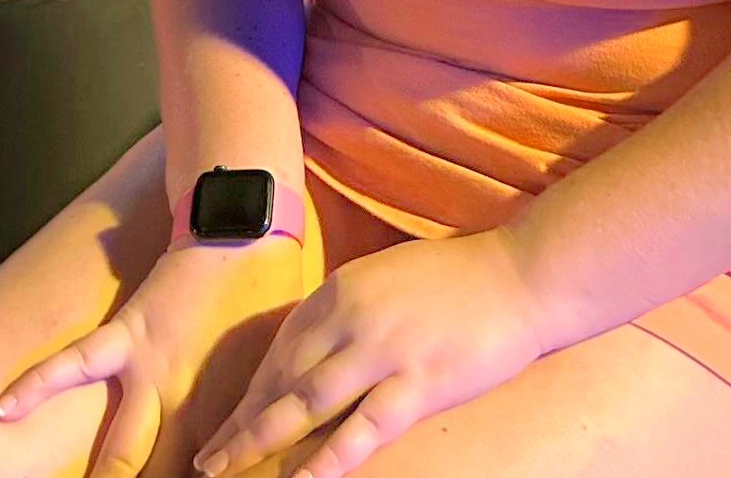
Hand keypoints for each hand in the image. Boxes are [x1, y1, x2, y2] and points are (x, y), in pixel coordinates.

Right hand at [0, 239, 302, 477]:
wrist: (249, 232)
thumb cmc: (274, 296)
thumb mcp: (279, 366)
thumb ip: (258, 414)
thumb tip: (259, 451)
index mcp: (228, 416)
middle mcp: (187, 408)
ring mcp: (152, 374)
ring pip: (121, 453)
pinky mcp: (128, 335)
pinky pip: (75, 363)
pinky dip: (36, 384)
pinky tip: (0, 409)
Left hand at [192, 227, 546, 477]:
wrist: (523, 273)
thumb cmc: (461, 277)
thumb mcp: (389, 276)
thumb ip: (350, 309)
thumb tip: (312, 354)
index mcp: (345, 288)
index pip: (282, 347)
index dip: (251, 390)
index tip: (228, 421)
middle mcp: (354, 315)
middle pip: (283, 377)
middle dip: (242, 422)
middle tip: (207, 458)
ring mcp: (385, 349)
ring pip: (306, 403)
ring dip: (260, 441)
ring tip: (226, 471)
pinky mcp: (418, 381)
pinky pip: (362, 427)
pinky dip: (326, 458)